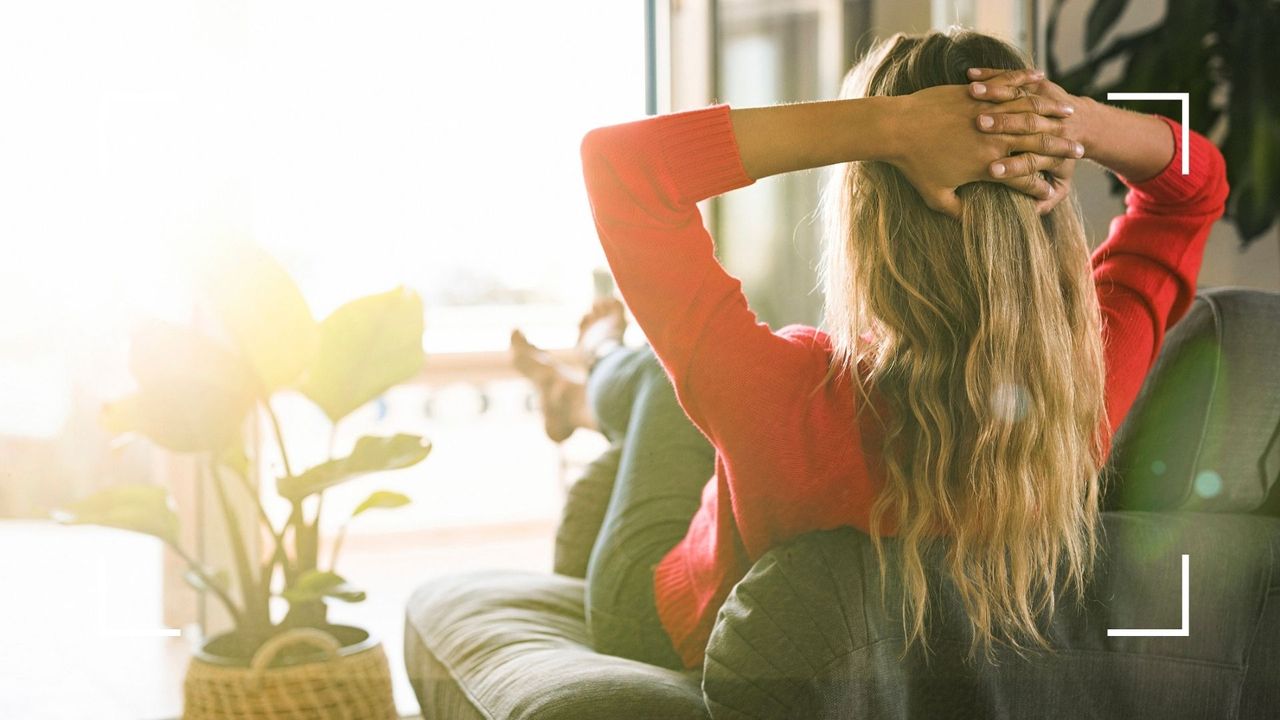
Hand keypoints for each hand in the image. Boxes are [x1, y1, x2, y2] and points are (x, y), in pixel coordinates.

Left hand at [888, 78, 1081, 216]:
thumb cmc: (912, 165)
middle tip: (1078, 152)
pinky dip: (1027, 83)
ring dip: (1053, 114)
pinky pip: (1008, 86)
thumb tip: (969, 223)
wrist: (895, 128)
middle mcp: (994, 140)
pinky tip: (1041, 81)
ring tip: (1070, 115)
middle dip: (1061, 150)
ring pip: (1030, 113)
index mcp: (988, 166)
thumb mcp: (934, 195)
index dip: (1039, 187)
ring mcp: (987, 114)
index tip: (1051, 192)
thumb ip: (956, 210)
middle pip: (1038, 145)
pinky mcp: (976, 95)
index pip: (1025, 179)